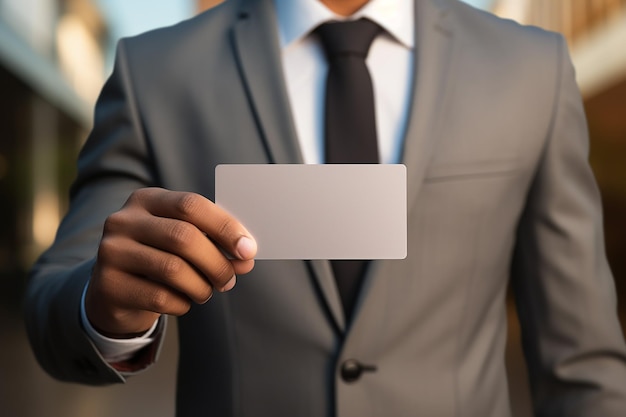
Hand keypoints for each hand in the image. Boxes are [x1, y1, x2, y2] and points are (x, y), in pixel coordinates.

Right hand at [85, 188, 256, 337]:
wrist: (113, 291)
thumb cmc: (159, 259)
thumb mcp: (183, 243)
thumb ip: (214, 244)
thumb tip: (246, 257)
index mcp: (147, 200)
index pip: (191, 205)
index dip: (225, 226)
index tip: (248, 250)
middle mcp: (123, 220)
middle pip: (184, 237)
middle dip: (217, 262)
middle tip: (229, 279)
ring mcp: (111, 251)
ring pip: (173, 269)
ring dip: (202, 286)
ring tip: (206, 292)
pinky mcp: (108, 285)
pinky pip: (160, 297)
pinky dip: (182, 303)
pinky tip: (182, 301)